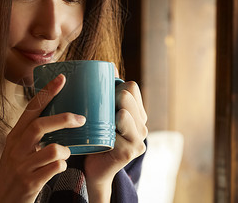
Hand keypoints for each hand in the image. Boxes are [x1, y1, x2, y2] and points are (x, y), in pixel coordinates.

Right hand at [0, 74, 85, 202]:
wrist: (0, 202)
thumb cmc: (14, 173)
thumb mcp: (18, 150)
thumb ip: (32, 135)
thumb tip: (58, 117)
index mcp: (15, 136)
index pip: (31, 109)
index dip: (47, 92)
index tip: (62, 78)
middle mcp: (16, 148)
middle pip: (40, 125)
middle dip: (63, 119)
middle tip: (81, 119)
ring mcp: (22, 166)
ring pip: (53, 149)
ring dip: (65, 151)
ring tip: (65, 155)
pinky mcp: (30, 182)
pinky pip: (55, 168)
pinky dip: (62, 166)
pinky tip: (59, 168)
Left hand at [84, 79, 147, 201]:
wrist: (94, 170)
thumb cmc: (96, 139)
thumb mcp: (103, 115)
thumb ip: (108, 94)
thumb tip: (110, 68)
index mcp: (138, 114)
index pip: (132, 87)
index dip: (116, 87)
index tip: (104, 99)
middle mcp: (143, 126)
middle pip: (127, 97)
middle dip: (111, 99)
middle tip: (99, 112)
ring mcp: (138, 140)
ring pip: (124, 114)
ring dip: (109, 117)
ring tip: (100, 126)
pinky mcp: (130, 152)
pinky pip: (115, 134)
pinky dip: (104, 135)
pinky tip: (100, 140)